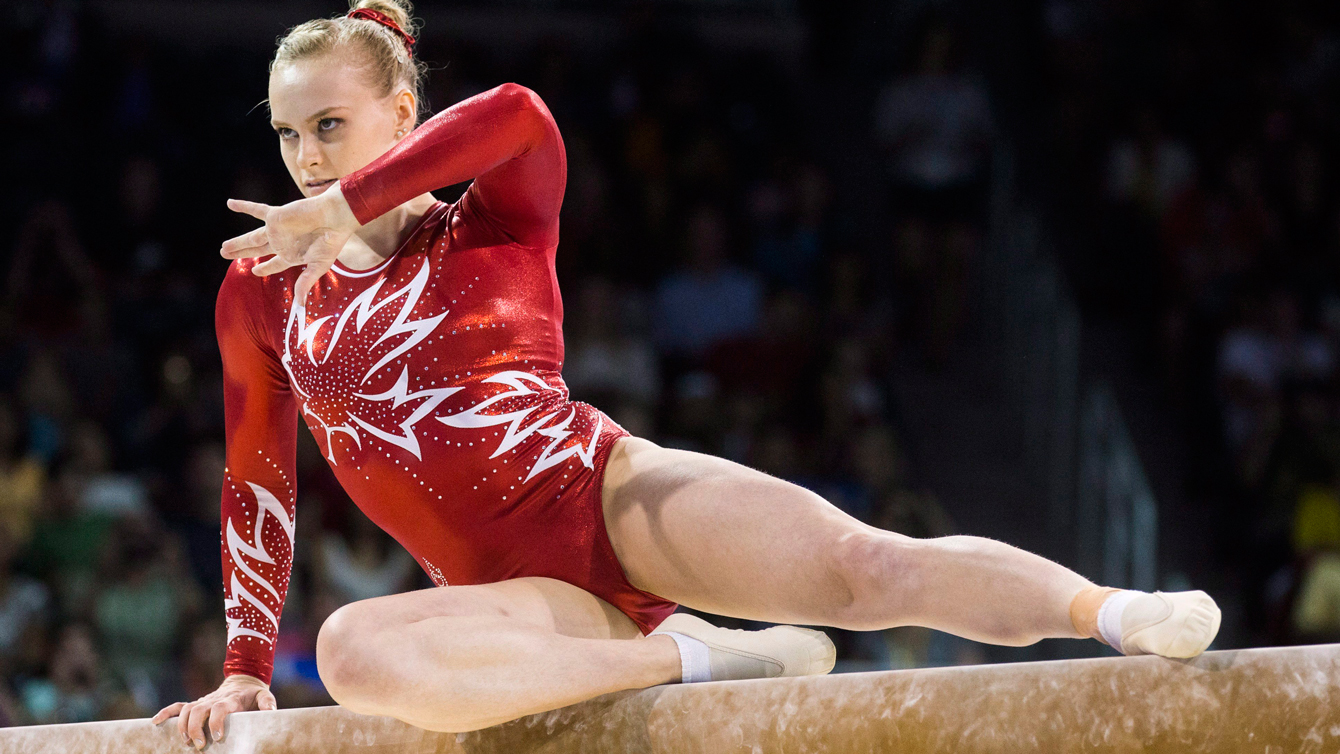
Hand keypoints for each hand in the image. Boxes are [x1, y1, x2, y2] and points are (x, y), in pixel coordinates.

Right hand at [151, 673, 276, 749]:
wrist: (242, 681)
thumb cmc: (253, 694)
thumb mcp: (263, 696)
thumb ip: (267, 703)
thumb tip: (271, 713)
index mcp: (229, 699)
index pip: (219, 708)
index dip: (216, 721)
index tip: (218, 736)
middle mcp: (213, 699)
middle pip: (198, 710)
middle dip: (196, 728)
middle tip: (200, 745)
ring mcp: (202, 701)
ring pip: (186, 710)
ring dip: (182, 725)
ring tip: (186, 741)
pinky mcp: (195, 703)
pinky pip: (177, 706)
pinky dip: (165, 713)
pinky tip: (155, 723)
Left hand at [221, 184, 361, 305]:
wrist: (335, 217)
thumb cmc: (331, 241)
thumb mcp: (319, 266)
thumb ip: (305, 283)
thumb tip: (300, 305)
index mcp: (293, 255)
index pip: (274, 264)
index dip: (264, 268)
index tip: (255, 271)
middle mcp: (283, 243)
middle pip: (257, 250)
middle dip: (242, 253)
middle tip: (225, 255)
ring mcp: (277, 230)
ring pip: (252, 237)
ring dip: (238, 242)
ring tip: (223, 247)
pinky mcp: (275, 216)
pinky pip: (256, 210)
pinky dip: (244, 206)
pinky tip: (229, 203)